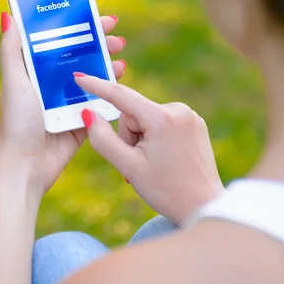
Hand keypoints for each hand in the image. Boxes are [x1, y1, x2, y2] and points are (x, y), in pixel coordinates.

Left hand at [0, 12, 126, 194]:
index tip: (95, 16)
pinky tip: (120, 80)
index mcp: (36, 71)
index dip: (78, 27)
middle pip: (81, 56)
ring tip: (121, 59)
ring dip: (109, 65)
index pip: (60, 41)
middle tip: (116, 37)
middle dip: (100, 44)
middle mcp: (53, 84)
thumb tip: (8, 16)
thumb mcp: (14, 81)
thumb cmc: (16, 122)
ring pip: (94, 77)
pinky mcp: (82, 119)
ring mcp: (69, 102)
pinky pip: (100, 101)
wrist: (27, 163)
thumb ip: (11, 51)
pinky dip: (112, 89)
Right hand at [74, 75, 223, 224]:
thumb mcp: (128, 166)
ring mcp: (190, 116)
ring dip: (143, 138)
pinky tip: (166, 159)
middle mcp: (179, 110)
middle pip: (134, 113)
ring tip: (154, 164)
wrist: (204, 206)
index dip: (97, 86)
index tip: (79, 77)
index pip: (121, 96)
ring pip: (148, 118)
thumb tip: (88, 114)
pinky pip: (163, 122)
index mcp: (162, 118)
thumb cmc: (166, 190)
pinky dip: (157, 137)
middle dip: (129, 136)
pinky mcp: (195, 124)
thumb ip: (103, 139)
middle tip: (139, 163)